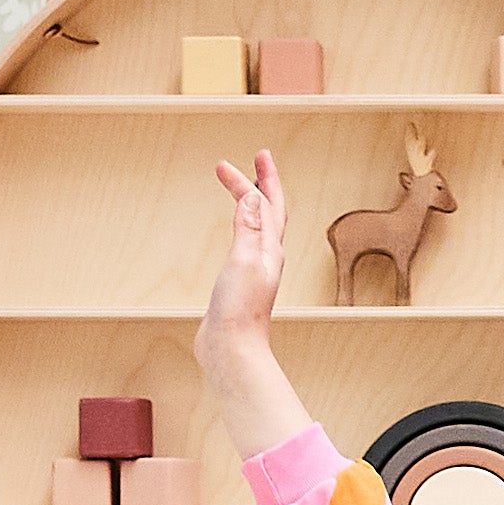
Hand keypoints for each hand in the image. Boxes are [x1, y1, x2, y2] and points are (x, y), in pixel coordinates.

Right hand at [194, 149, 305, 452]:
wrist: (230, 350)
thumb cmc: (239, 311)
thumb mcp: (244, 261)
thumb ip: (249, 229)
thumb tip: (254, 196)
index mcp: (270, 250)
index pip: (272, 204)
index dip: (265, 178)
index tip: (257, 154)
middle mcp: (267, 258)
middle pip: (268, 212)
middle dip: (258, 185)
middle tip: (242, 164)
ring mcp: (253, 270)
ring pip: (257, 228)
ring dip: (250, 204)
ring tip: (240, 188)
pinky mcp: (240, 283)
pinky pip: (244, 244)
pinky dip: (240, 227)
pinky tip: (234, 231)